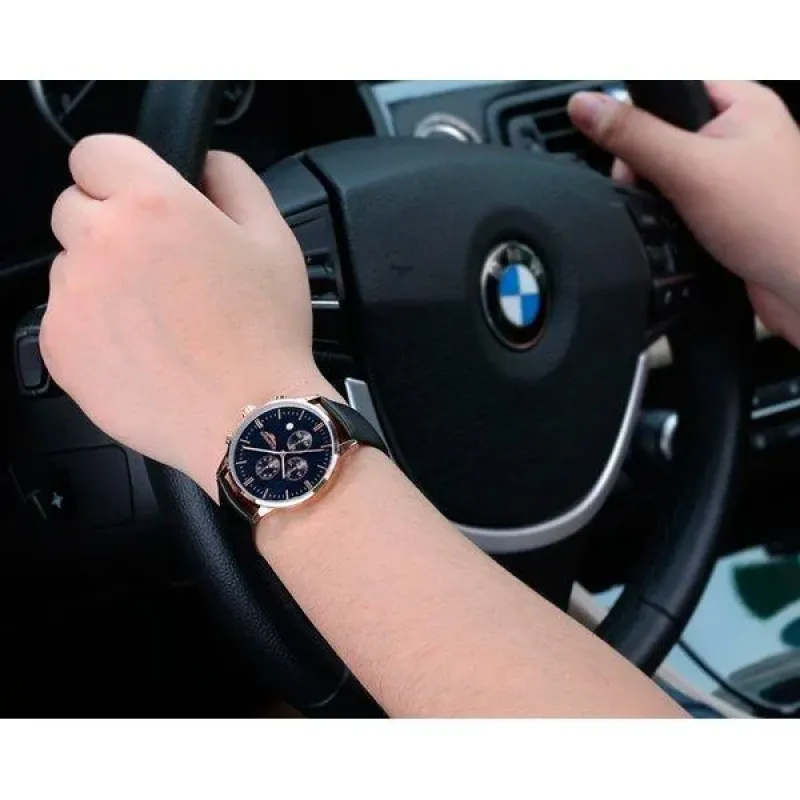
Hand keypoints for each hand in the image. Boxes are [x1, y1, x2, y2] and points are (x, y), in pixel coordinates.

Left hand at [43, 135, 334, 497]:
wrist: (246, 419)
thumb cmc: (264, 337)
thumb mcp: (275, 241)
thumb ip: (234, 181)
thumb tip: (206, 162)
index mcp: (154, 206)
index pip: (96, 152)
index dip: (122, 173)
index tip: (138, 196)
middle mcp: (102, 244)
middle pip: (74, 207)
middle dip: (110, 225)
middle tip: (159, 266)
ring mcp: (72, 298)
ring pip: (70, 266)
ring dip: (102, 278)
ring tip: (158, 318)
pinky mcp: (59, 347)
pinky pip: (65, 318)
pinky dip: (94, 327)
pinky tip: (143, 348)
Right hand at [568, 81, 799, 348]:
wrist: (798, 286)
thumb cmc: (774, 222)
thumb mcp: (688, 169)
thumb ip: (634, 135)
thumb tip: (587, 105)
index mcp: (743, 104)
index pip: (670, 88)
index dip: (639, 116)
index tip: (628, 149)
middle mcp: (741, 135)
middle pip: (662, 134)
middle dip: (645, 167)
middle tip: (655, 189)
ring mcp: (733, 175)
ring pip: (668, 174)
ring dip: (657, 196)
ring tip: (675, 215)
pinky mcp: (725, 211)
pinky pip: (679, 205)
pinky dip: (669, 219)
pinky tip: (680, 231)